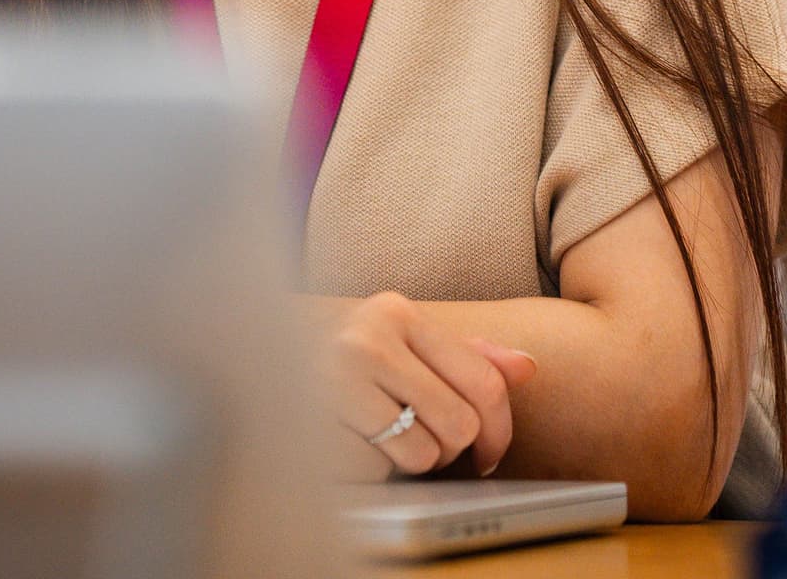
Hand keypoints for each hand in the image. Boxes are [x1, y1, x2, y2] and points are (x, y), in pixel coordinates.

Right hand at [297, 291, 538, 481]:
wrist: (258, 362)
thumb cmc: (349, 362)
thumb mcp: (406, 344)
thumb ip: (467, 356)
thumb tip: (527, 368)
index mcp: (396, 313)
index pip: (483, 381)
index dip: (499, 430)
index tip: (489, 454)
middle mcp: (365, 339)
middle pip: (459, 424)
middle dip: (451, 450)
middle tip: (427, 444)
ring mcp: (333, 382)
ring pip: (421, 455)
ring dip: (409, 462)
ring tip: (383, 440)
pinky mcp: (312, 426)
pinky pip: (375, 473)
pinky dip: (370, 471)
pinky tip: (351, 444)